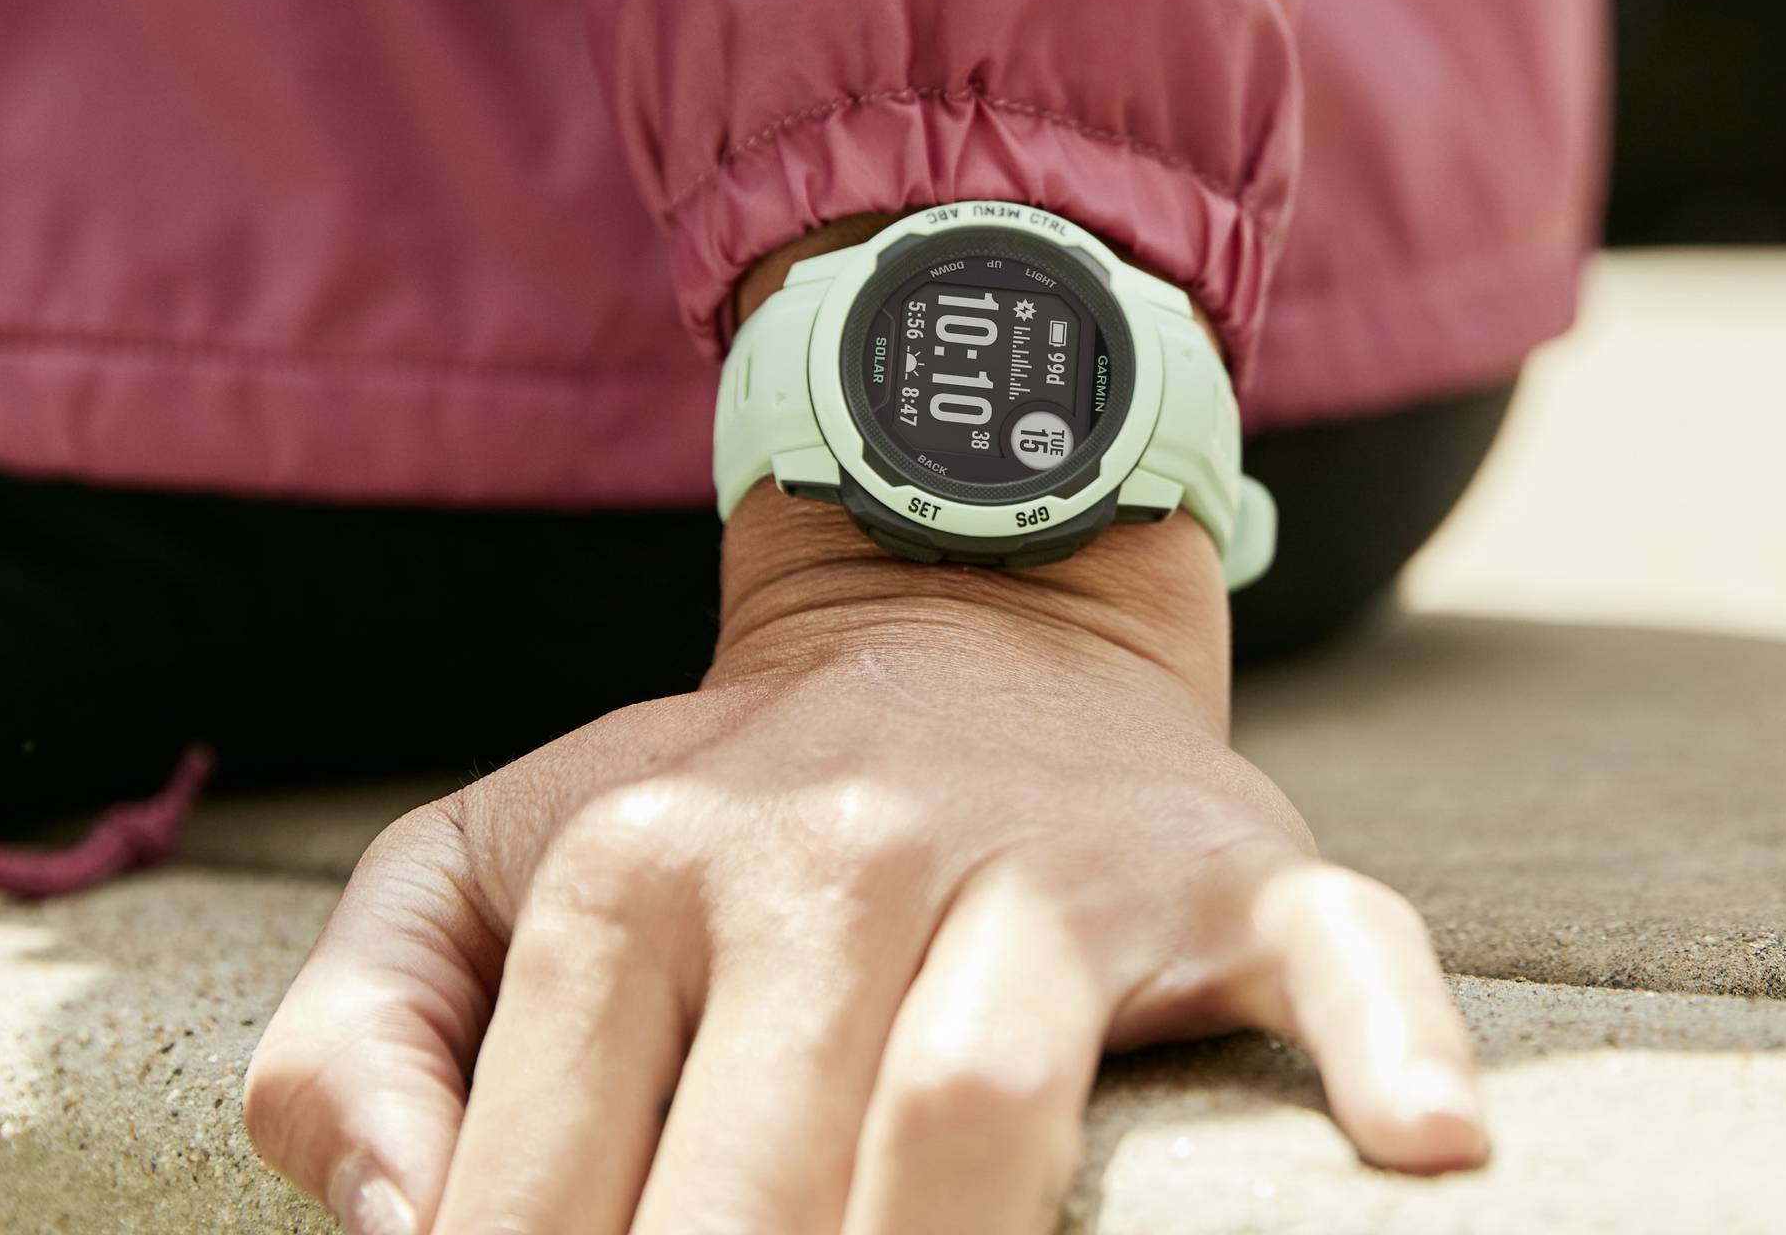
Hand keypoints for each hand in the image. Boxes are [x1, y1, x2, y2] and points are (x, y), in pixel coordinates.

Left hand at [243, 488, 1486, 1234]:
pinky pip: (1338, 956)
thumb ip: (357, 1030)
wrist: (965, 612)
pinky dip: (1388, 1046)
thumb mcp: (480, 862)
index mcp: (635, 866)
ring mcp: (1051, 866)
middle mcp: (836, 858)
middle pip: (749, 1197)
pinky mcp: (1235, 874)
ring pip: (978, 1104)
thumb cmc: (711, 811)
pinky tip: (1428, 1149)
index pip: (540, 1198)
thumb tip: (394, 1234)